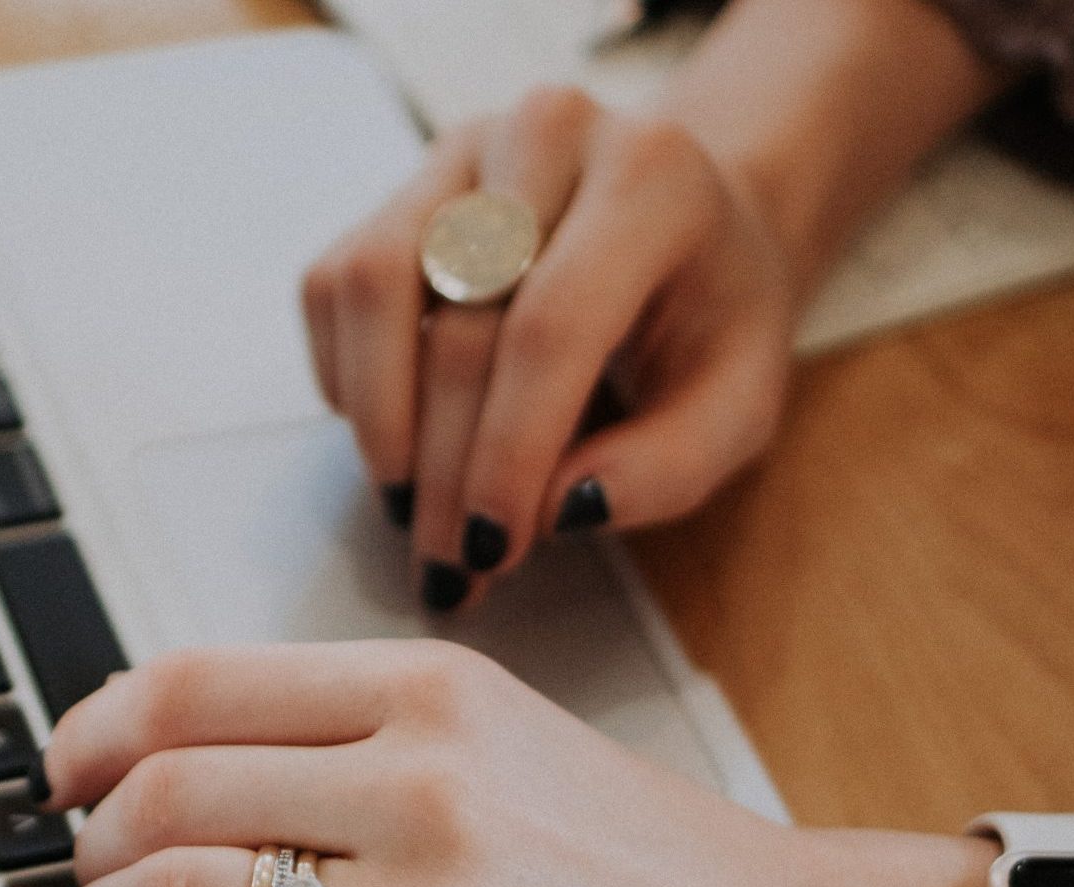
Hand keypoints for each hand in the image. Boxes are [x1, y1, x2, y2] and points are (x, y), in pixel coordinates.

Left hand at [40, 641, 1020, 886]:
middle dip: (87, 849)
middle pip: (164, 795)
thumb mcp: (511, 738)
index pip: (194, 684)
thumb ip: (362, 733)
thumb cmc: (658, 865)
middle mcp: (428, 789)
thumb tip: (189, 759)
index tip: (63, 774)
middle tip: (82, 883)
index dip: (92, 733)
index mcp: (436, 693)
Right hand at [300, 88, 795, 611]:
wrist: (689, 221)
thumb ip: (668, 467)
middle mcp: (548, 135)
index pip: (551, 323)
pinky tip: (399, 434)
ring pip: (372, 285)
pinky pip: (334, 285)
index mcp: (652, 179)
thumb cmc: (711, 318)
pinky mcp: (402, 184)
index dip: (508, 450)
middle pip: (459, 321)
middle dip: (445, 468)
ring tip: (409, 505)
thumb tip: (558, 510)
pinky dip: (348, 377)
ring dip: (378, 419)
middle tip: (450, 564)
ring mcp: (462, 150)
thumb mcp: (738, 404)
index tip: (492, 549)